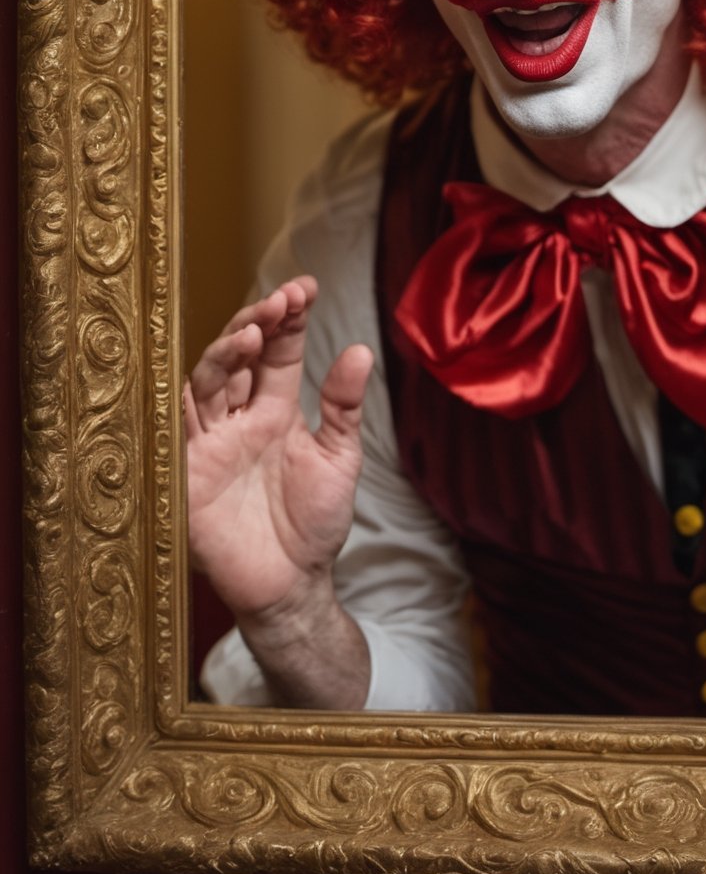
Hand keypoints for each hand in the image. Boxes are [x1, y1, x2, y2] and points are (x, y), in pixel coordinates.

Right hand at [185, 277, 372, 623]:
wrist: (292, 586)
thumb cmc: (314, 525)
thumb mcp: (340, 458)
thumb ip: (343, 407)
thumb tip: (360, 351)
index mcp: (275, 410)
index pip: (276, 352)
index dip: (286, 318)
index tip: (304, 287)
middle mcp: (238, 420)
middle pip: (237, 357)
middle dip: (256, 323)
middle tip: (281, 301)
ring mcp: (209, 445)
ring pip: (205, 383)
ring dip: (226, 354)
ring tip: (254, 332)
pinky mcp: (186, 475)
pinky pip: (176, 432)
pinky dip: (184, 402)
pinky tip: (201, 377)